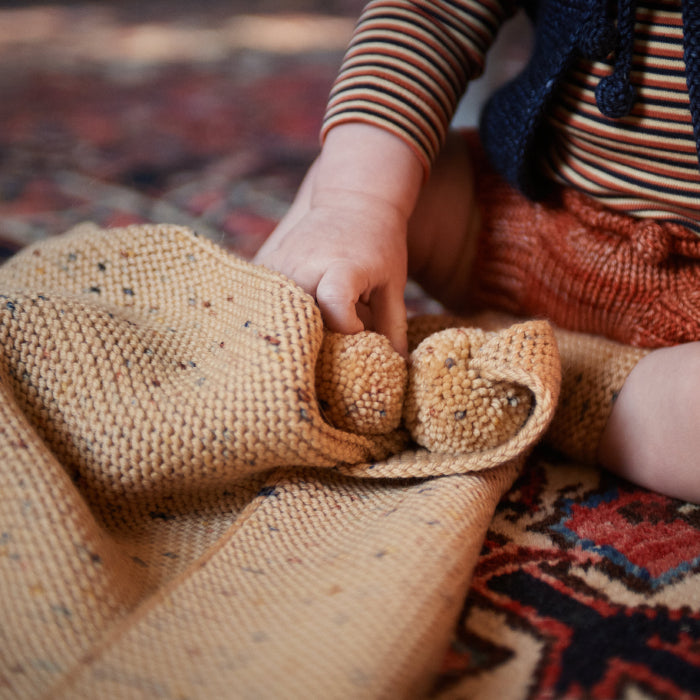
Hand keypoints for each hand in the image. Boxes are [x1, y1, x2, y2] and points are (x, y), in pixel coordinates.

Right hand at [254, 124, 423, 356]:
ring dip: (294, 330)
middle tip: (333, 343)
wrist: (353, 199)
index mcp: (343, 266)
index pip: (335, 305)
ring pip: (278, 314)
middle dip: (317, 339)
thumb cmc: (380, 247)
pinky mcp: (266, 265)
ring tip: (311, 334)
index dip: (348, 328)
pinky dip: (277, 317)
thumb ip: (394, 327)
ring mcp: (282, 264)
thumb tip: (400, 370)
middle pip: (302, 319)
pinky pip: (264, 303)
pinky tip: (290, 322)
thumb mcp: (393, 284)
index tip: (360, 330)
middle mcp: (306, 263)